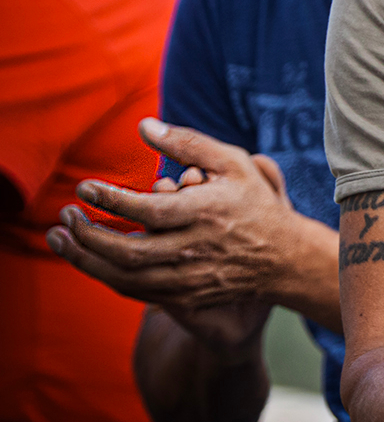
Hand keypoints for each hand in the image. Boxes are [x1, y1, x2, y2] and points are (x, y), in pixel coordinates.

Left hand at [45, 117, 303, 351]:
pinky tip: (91, 260)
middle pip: (129, 251)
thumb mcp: (233, 163)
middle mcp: (196, 249)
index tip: (83, 188)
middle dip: (88, 236)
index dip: (110, 200)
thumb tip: (144, 125)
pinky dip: (108, 277)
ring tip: (60, 240)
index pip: (148, 210)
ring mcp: (191, 278)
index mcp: (206, 213)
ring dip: (86, 261)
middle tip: (64, 217)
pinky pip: (137, 292)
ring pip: (127, 278)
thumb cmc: (256, 204)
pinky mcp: (187, 296)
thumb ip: (188, 143)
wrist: (286, 259)